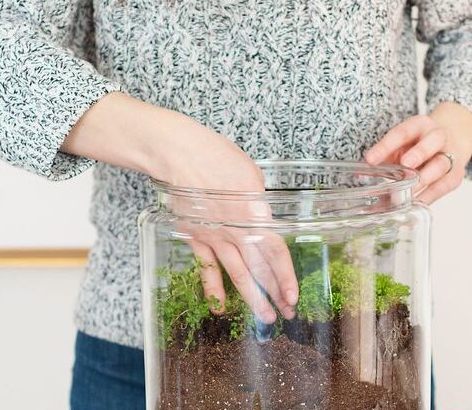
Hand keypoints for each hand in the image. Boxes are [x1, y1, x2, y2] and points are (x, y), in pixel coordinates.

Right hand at [62, 92, 297, 322]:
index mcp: (254, 214)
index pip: (275, 253)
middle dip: (274, 294)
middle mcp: (235, 232)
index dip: (286, 277)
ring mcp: (214, 238)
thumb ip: (259, 202)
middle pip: (259, 269)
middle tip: (286, 313)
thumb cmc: (216, 156)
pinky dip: (212, 287)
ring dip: (251, 298)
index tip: (293, 295)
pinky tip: (219, 306)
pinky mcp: (195, 237)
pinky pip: (206, 268)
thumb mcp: (251, 174)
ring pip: (236, 274)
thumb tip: (262, 216)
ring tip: (264, 317)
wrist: (179, 155)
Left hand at [365, 102, 471, 203]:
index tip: (370, 160)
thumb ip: (385, 155)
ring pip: (441, 165)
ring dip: (424, 179)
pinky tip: (417, 203)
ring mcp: (450, 155)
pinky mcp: (455, 175)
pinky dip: (430, 196)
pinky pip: (444, 186)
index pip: (402, 133)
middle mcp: (438, 136)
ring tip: (409, 192)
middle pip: (433, 141)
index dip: (386, 146)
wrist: (450, 142)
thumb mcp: (401, 143)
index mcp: (420, 125)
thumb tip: (361, 175)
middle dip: (419, 152)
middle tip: (406, 164)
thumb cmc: (418, 144)